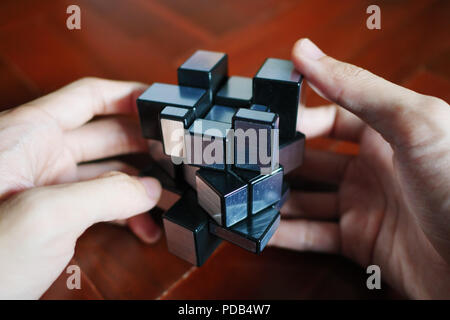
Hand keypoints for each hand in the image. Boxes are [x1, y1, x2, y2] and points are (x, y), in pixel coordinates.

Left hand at [0, 78, 161, 298]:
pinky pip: (99, 202)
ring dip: (140, 185)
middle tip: (176, 154)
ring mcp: (48, 186)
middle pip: (107, 135)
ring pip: (107, 173)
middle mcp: (39, 154)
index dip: (128, 95)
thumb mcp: (46, 215)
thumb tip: (149, 190)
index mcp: (29, 135)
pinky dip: (124, 212)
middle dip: (144, 144)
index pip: (87, 97)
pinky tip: (144, 226)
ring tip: (169, 198)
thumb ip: (105, 194)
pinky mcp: (55, 214)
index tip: (161, 101)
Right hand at [269, 39, 449, 298]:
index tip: (267, 126)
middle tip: (248, 164)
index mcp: (385, 132)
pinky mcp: (359, 241)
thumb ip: (356, 87)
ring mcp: (363, 205)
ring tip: (246, 196)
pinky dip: (286, 235)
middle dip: (279, 161)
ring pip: (306, 199)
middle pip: (311, 160)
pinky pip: (313, 235)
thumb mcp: (412, 123)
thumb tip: (305, 52)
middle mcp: (371, 168)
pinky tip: (263, 230)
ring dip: (276, 198)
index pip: (327, 117)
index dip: (297, 120)